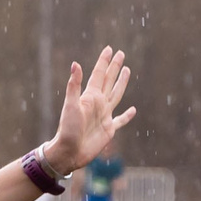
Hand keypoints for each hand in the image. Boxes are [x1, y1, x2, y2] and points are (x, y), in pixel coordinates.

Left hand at [46, 47, 136, 174]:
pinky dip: (127, 116)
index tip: (109, 49)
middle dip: (114, 67)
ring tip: (127, 71)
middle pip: (109, 81)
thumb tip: (75, 64)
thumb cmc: (68, 129)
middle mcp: (98, 104)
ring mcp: (104, 116)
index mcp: (90, 96)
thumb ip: (74, 85)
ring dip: (121, 83)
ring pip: (116, 95)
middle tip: (121, 53)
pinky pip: (120, 120)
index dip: (104, 61)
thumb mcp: (71, 105)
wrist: (69, 152)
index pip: (98, 74)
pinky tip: (133, 110)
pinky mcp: (109, 129)